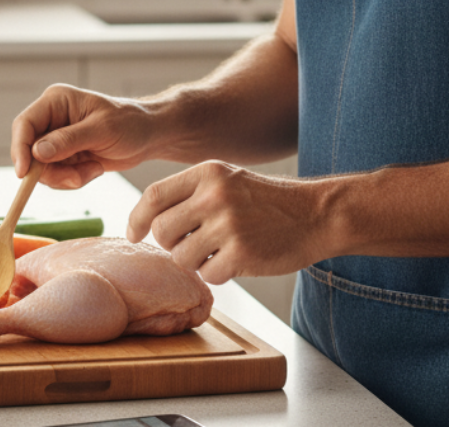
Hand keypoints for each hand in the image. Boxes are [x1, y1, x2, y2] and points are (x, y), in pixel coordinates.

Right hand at [10, 83, 153, 188]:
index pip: (25, 125)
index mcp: (56, 101)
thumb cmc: (130, 123)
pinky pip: (56, 176)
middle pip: (29, 152)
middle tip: (76, 178)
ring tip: (93, 169)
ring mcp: (56, 139)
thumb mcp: (102, 131)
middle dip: (51, 171)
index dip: (20, 149)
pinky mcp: (64, 156)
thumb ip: (68, 140)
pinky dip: (74, 179)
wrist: (148, 136)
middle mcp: (52, 119)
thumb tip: (36, 152)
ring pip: (42, 169)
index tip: (24, 174)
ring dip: (67, 177)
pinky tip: (94, 169)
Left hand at [127, 161, 329, 284]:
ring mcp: (228, 225)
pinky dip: (218, 274)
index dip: (137, 218)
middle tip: (192, 244)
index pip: (154, 196)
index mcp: (207, 173)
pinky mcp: (242, 253)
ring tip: (219, 251)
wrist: (315, 214)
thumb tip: (148, 219)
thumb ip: (191, 193)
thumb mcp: (228, 180)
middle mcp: (214, 195)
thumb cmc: (266, 201)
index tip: (133, 234)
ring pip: (182, 257)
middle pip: (163, 231)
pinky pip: (208, 275)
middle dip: (171, 244)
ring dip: (196, 261)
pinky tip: (236, 261)